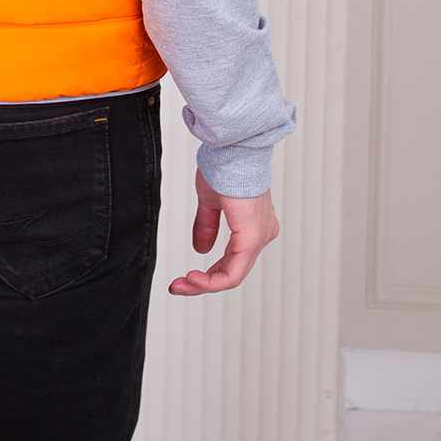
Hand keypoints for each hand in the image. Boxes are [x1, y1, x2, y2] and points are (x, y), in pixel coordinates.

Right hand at [168, 167, 278, 294]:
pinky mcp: (251, 239)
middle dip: (203, 283)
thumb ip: (207, 226)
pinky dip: (212, 280)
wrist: (231, 153)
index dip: (209, 274)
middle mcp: (262, 234)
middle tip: (178, 287)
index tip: (186, 278)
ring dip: (204, 284)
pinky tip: (194, 279)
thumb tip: (201, 249)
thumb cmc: (224, 168)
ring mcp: (259, 238)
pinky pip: (233, 273)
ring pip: (232, 275)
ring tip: (181, 286)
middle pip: (233, 271)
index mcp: (254, 225)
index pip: (233, 261)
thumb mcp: (210, 202)